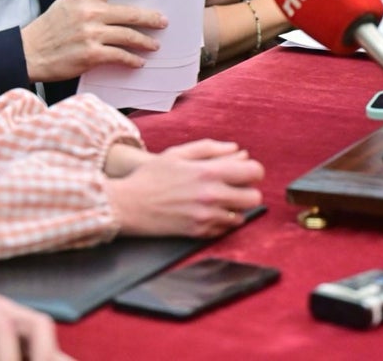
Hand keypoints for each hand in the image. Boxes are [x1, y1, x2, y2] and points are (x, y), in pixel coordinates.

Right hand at [21, 0, 166, 82]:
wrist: (29, 52)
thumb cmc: (49, 29)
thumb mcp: (66, 3)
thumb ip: (89, 0)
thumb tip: (116, 3)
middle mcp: (89, 12)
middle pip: (130, 13)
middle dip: (151, 18)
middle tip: (162, 22)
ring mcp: (91, 34)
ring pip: (129, 36)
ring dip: (146, 41)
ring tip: (154, 45)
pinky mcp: (91, 55)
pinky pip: (120, 56)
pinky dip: (132, 60)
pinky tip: (138, 61)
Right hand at [104, 139, 263, 237]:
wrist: (128, 205)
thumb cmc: (151, 176)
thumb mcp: (177, 154)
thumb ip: (210, 149)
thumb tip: (237, 150)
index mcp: (208, 172)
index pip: (253, 172)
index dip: (252, 170)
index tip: (244, 171)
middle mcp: (211, 195)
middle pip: (253, 197)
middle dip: (247, 190)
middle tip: (234, 187)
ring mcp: (207, 217)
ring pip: (242, 215)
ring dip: (235, 208)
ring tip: (219, 201)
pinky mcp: (200, 233)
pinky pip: (226, 229)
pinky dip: (222, 221)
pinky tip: (209, 212)